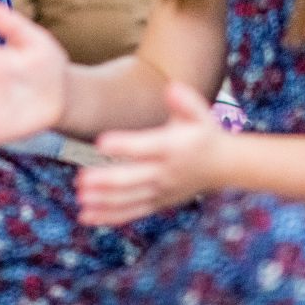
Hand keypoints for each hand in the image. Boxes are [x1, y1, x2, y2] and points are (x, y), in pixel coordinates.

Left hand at [75, 82, 228, 226]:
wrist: (224, 165)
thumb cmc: (203, 133)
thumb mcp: (199, 113)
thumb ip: (185, 100)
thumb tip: (171, 87)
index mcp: (172, 147)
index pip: (145, 147)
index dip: (123, 145)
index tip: (100, 143)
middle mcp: (165, 172)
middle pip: (133, 179)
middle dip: (106, 181)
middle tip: (81, 179)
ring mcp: (161, 191)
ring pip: (129, 200)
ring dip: (104, 201)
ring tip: (80, 199)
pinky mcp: (157, 203)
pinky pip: (132, 212)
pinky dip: (109, 216)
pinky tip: (85, 216)